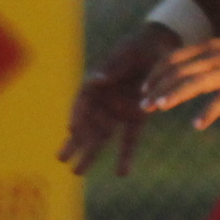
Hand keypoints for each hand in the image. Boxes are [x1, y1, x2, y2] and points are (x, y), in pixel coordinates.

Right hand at [61, 28, 179, 176]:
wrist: (159, 47)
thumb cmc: (137, 47)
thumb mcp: (127, 54)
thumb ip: (113, 68)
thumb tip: (95, 80)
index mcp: (96, 84)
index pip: (82, 103)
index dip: (77, 116)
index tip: (72, 130)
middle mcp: (103, 101)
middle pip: (86, 125)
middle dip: (74, 142)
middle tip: (61, 159)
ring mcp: (118, 112)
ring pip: (101, 137)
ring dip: (91, 154)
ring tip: (77, 172)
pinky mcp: (136, 118)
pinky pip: (130, 139)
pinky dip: (126, 155)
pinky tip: (121, 173)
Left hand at [141, 31, 219, 129]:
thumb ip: (210, 59)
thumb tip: (187, 73)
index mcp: (213, 47)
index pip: (175, 57)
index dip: (156, 73)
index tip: (144, 88)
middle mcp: (219, 56)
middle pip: (181, 70)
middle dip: (158, 87)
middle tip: (143, 105)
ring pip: (197, 82)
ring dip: (175, 95)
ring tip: (159, 107)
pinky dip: (208, 112)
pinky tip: (197, 125)